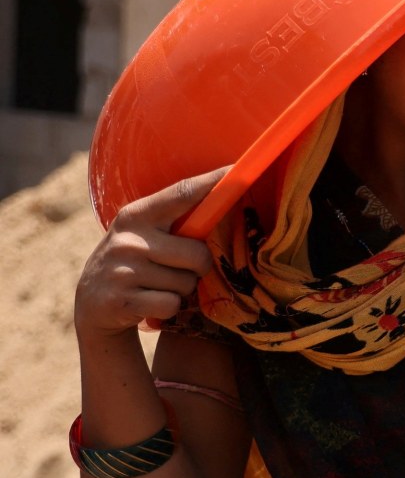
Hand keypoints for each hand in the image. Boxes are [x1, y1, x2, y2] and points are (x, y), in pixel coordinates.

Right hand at [74, 169, 225, 341]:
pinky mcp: (122, 301)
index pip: (182, 193)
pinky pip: (172, 304)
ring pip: (187, 283)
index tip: (239, 170)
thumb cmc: (135, 261)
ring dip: (182, 289)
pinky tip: (149, 302)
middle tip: (180, 269)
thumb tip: (228, 202)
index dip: (213, 183)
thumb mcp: (145, 233)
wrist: (92, 302)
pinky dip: (169, 307)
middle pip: (197, 253)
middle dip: (199, 266)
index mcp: (137, 215)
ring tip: (158, 284)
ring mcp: (122, 271)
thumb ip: (177, 220)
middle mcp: (128, 239)